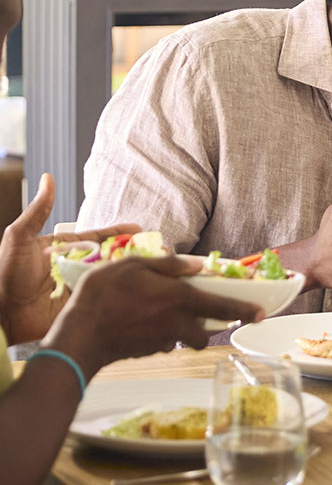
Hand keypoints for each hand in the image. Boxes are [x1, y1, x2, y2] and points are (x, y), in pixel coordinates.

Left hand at [0, 173, 141, 344]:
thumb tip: (48, 179)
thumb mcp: (20, 237)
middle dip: (132, 250)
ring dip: (132, 269)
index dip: (118, 232)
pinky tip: (139, 284)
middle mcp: (75, 266)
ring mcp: (80, 285)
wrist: (2, 313)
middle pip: (109, 255)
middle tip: (155, 247)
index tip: (138, 228)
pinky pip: (106, 294)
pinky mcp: (83, 303)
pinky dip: (122, 289)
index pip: (97, 237)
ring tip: (154, 264)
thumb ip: (38, 210)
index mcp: (63, 249)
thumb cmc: (5, 274)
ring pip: (112, 274)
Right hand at [43, 255, 263, 377]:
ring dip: (187, 331)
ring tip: (167, 315)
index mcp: (180, 298)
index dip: (245, 311)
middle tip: (214, 319)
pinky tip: (144, 324)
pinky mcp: (150, 352)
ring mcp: (164, 341)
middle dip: (214, 326)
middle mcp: (178, 322)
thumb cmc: (103, 295)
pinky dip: (164, 336)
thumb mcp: (133, 266)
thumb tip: (195, 266)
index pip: (223, 307)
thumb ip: (168, 265)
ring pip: (187, 338)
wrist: (80, 336)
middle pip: (208, 331)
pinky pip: (166, 343)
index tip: (261, 314)